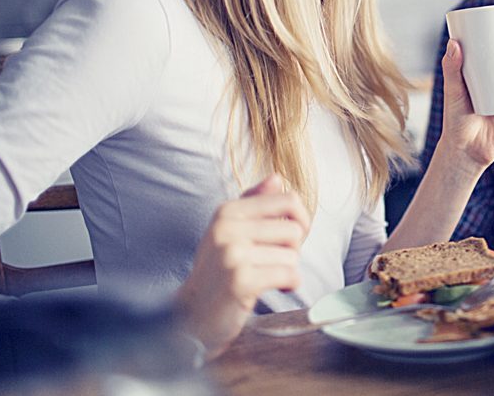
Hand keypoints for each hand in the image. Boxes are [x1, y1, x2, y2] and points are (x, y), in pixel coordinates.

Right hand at [175, 174, 309, 358]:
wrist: (192, 315)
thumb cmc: (218, 271)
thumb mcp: (230, 231)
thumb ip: (254, 203)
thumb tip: (277, 178)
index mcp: (227, 211)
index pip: (288, 200)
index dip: (301, 220)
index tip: (292, 237)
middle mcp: (227, 228)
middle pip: (294, 229)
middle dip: (293, 249)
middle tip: (274, 262)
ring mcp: (232, 254)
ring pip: (292, 255)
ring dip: (288, 270)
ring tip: (266, 276)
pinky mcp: (240, 281)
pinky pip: (288, 274)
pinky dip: (289, 284)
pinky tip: (275, 288)